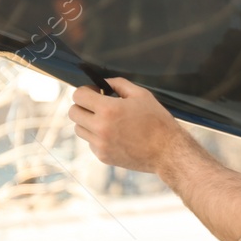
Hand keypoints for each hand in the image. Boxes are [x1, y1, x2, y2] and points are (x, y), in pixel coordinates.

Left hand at [69, 77, 185, 173]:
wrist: (167, 151)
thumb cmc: (157, 121)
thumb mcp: (141, 94)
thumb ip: (118, 84)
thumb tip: (103, 83)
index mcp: (108, 110)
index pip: (78, 96)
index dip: (85, 91)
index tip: (94, 92)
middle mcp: (100, 128)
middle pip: (73, 113)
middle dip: (83, 106)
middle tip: (97, 106)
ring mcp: (100, 144)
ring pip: (79, 129)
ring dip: (87, 122)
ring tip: (106, 121)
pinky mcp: (103, 157)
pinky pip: (90, 143)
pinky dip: (97, 137)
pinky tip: (115, 135)